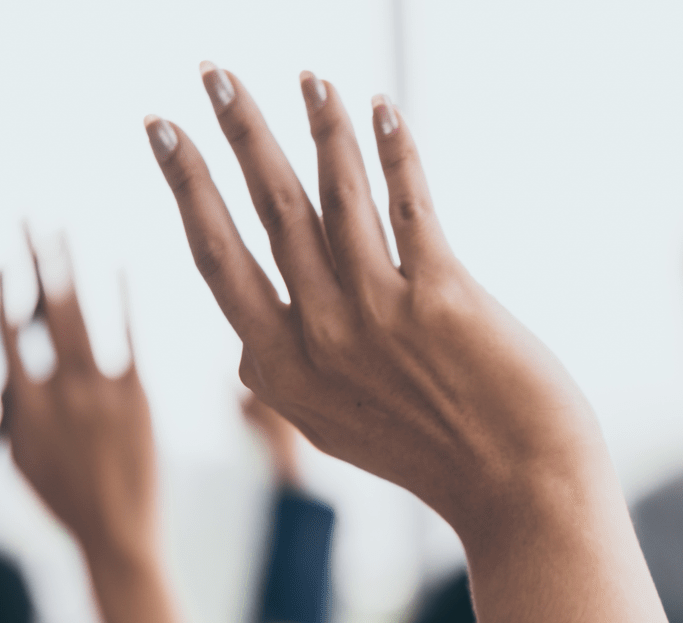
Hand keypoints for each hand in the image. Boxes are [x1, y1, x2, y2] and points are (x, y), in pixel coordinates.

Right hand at [0, 250, 157, 557]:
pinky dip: (122, 302)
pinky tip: (119, 270)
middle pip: (41, 313)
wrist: (118, 533)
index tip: (3, 262)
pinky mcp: (137, 396)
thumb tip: (9, 375)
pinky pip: (128, 339)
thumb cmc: (68, 501)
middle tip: (28, 221)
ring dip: (67, 270)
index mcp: (24, 406)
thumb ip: (13, 414)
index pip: (7, 337)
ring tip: (61, 233)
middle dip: (33, 262)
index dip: (3, 297)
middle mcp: (59, 390)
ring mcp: (99, 390)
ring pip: (79, 317)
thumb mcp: (23, 460)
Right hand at [144, 66, 604, 538]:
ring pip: (334, 196)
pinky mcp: (441, 298)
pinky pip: (408, 205)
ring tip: (306, 76)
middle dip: (234, 132)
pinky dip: (394, 151)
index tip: (164, 132)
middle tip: (210, 71)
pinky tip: (381, 109)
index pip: (216, 257)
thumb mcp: (335, 427)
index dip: (187, 187)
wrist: (517, 491)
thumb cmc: (433, 455)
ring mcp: (376, 316)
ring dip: (319, 125)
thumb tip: (248, 351)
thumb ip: (287, 380)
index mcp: (278, 370)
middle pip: (265, 212)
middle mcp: (317, 338)